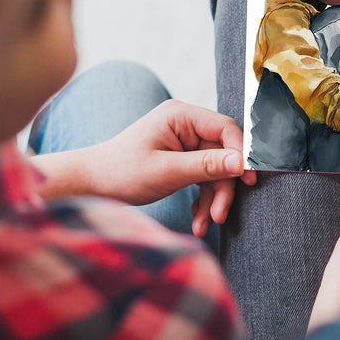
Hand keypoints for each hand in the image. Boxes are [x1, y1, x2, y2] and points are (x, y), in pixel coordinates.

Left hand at [35, 100, 255, 237]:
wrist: (91, 186)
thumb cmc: (121, 172)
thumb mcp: (166, 171)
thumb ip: (205, 166)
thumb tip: (241, 163)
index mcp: (181, 116)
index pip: (225, 128)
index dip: (240, 153)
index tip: (247, 180)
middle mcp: (186, 125)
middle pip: (223, 154)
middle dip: (222, 186)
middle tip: (220, 215)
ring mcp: (184, 143)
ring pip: (215, 170)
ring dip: (213, 199)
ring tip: (205, 224)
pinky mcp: (182, 160)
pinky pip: (203, 178)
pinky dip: (203, 200)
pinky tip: (198, 219)